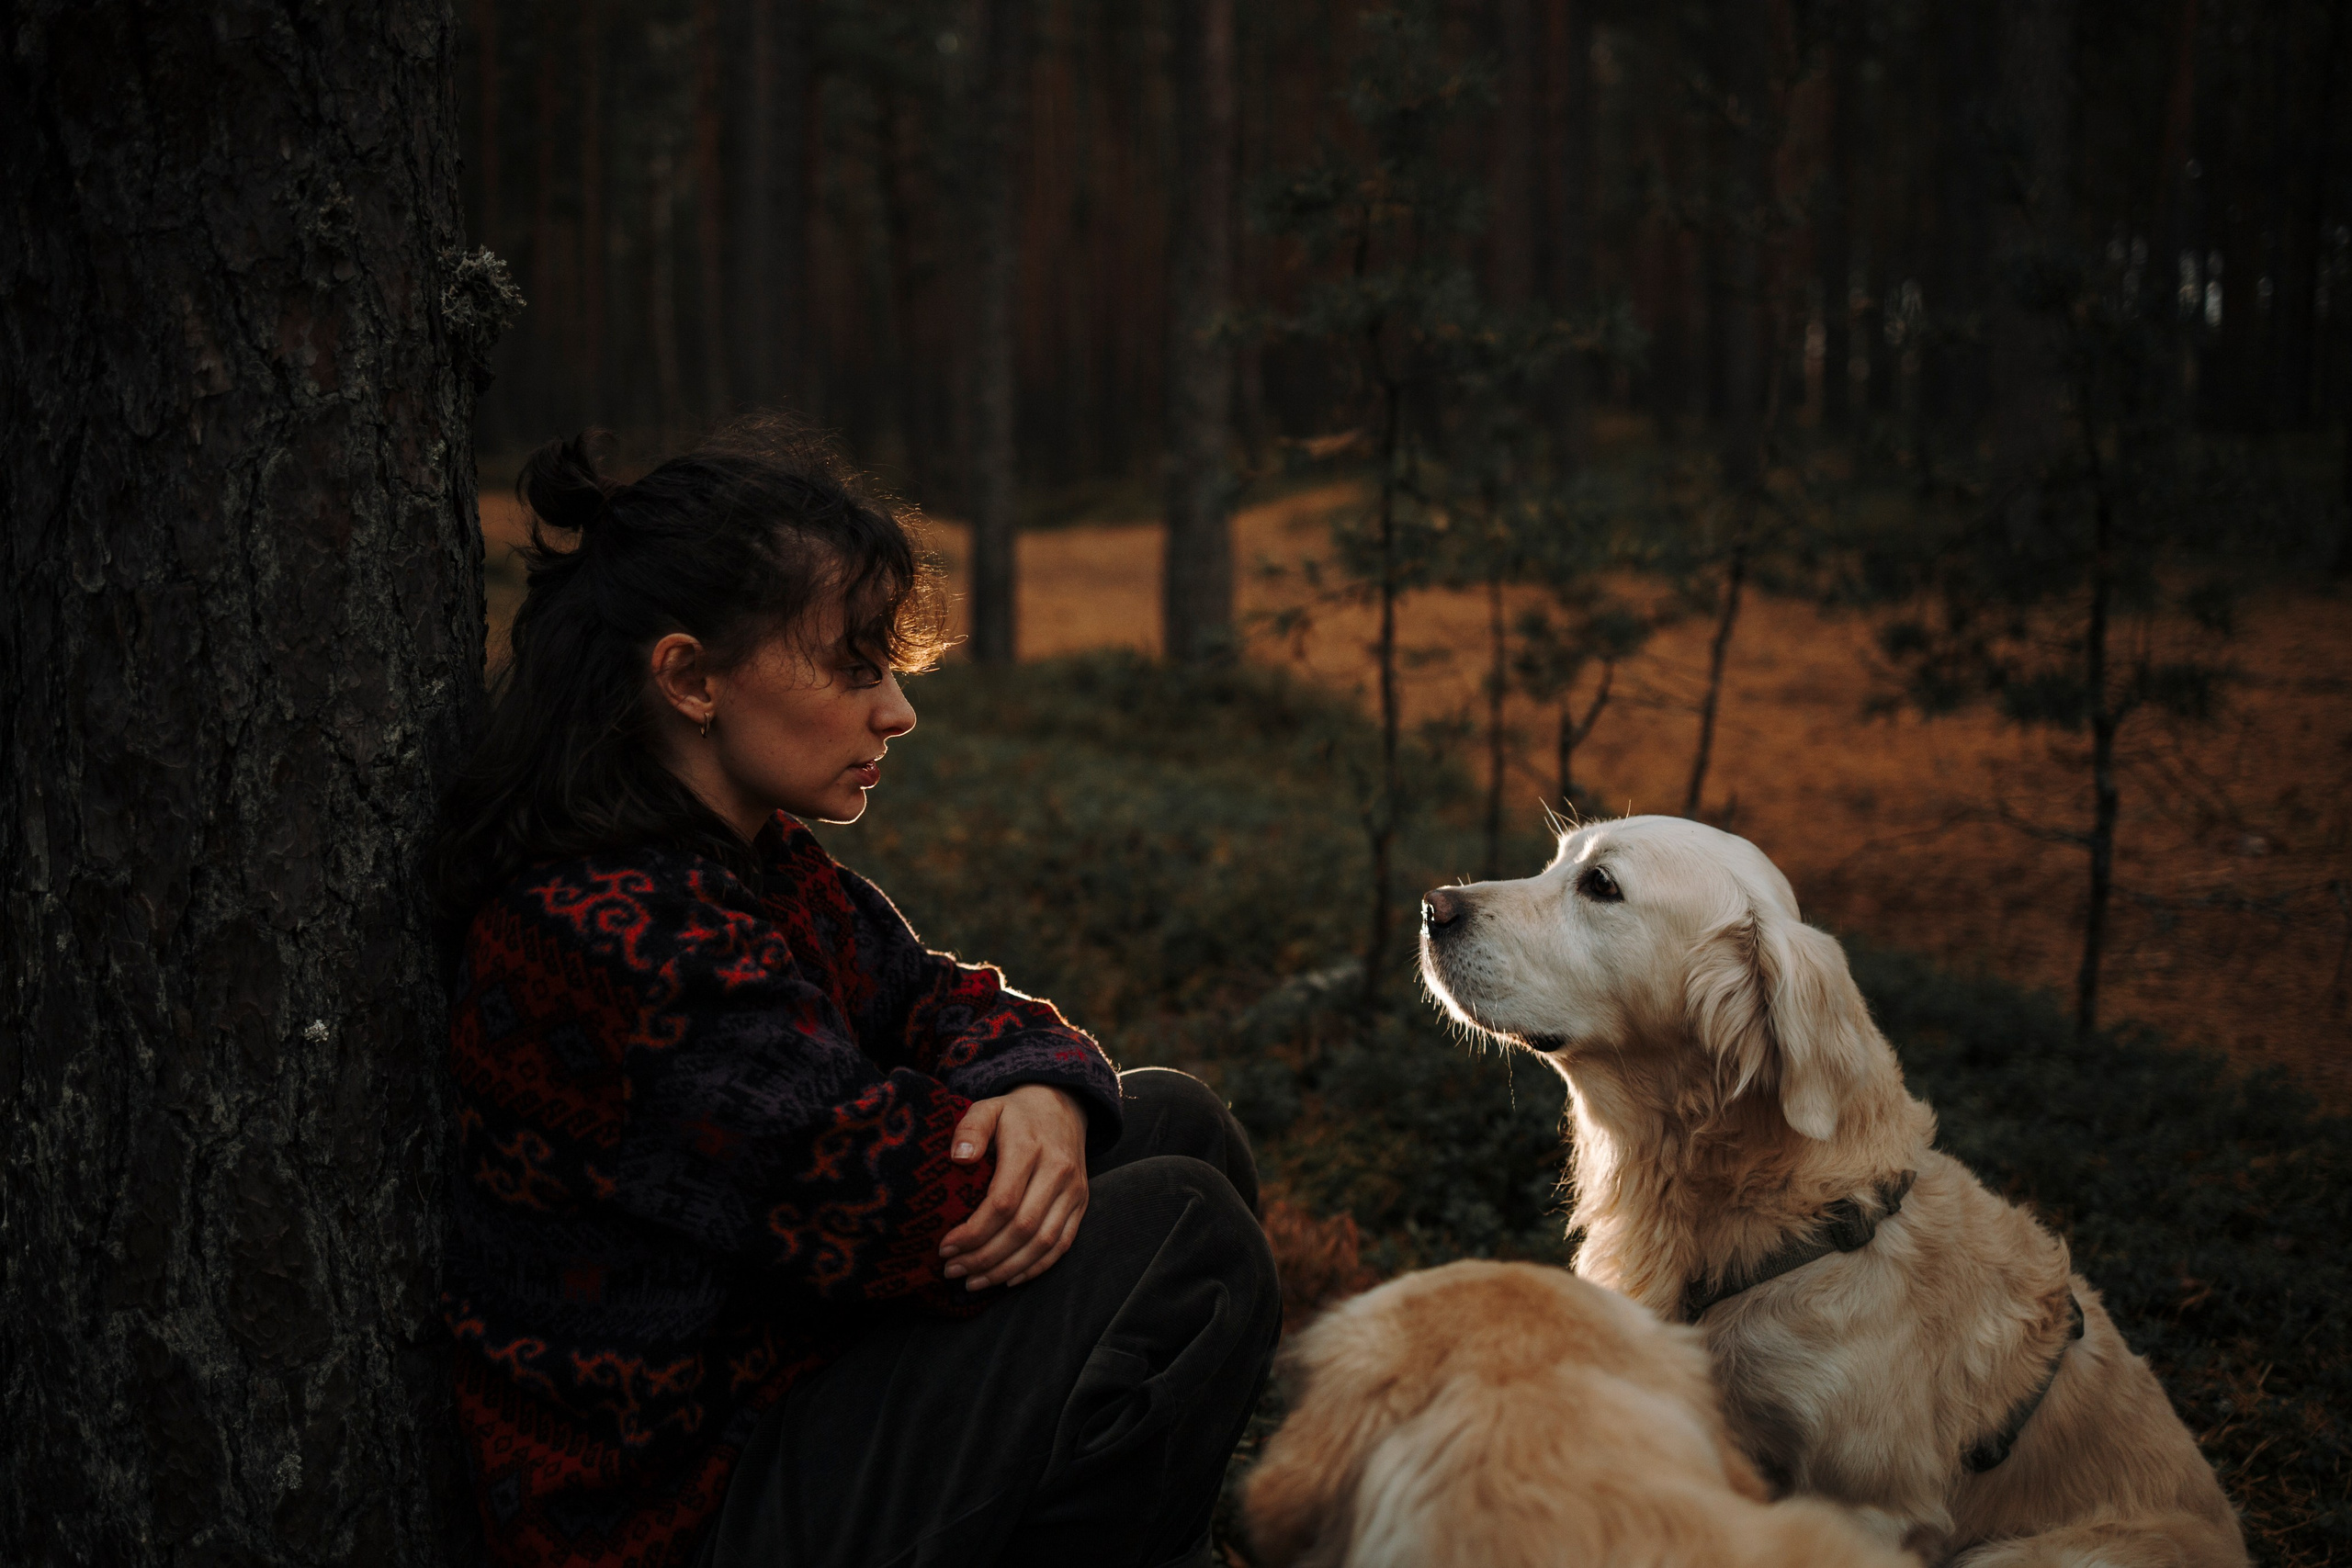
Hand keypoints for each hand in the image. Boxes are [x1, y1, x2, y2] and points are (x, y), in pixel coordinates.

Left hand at [937, 1085, 1088, 1290]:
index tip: (946, 1247)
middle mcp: (1058, 1171)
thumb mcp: (988, 1107)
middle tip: (952, 1270)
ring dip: (1006, 1269)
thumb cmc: (1016, 1114)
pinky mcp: (1081, 1204)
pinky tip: (1007, 1280)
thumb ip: (970, 1128)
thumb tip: (958, 1158)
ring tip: (973, 1282)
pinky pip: (1061, 1245)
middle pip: (1022, 1229)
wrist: (1062, 1106)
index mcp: (1030, 1148)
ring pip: (1042, 1243)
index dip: (973, 1232)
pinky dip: (1035, 1268)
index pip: (1003, 1202)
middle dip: (984, 1257)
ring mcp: (1074, 1190)